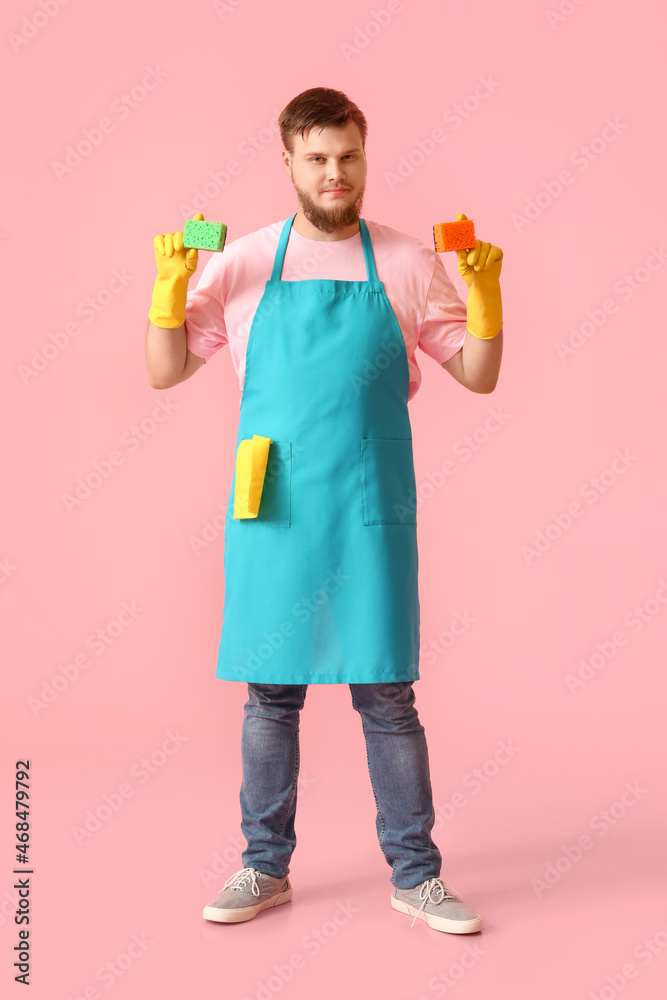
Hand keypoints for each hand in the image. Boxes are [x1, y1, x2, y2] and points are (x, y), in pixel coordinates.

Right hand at [149, 212, 203, 327]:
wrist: (172, 278)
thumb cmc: (184, 271)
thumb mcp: (191, 266)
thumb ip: (193, 258)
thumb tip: (192, 250)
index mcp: (189, 242)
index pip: (194, 229)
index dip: (197, 221)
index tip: (200, 216)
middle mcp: (179, 238)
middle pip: (178, 233)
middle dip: (178, 240)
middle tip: (178, 250)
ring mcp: (168, 240)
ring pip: (168, 237)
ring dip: (168, 246)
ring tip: (170, 256)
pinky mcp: (159, 243)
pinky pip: (158, 239)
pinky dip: (160, 246)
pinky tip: (163, 254)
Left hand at [454, 213, 502, 288]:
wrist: (481, 286)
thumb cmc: (470, 275)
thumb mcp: (462, 266)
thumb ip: (461, 255)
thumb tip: (457, 246)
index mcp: (468, 245)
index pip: (465, 232)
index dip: (463, 222)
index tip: (460, 216)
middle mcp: (479, 243)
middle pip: (477, 243)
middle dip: (474, 254)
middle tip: (471, 263)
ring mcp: (489, 247)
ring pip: (485, 249)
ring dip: (480, 261)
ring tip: (478, 269)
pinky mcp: (497, 251)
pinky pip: (493, 252)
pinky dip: (489, 262)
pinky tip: (486, 268)